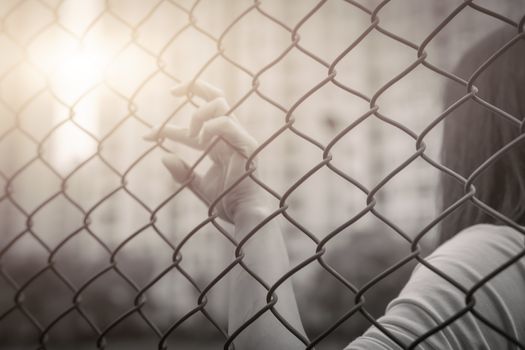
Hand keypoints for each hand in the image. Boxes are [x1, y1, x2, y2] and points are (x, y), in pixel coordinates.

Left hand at [144, 80, 264, 223]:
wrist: (243, 215)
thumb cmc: (227, 202)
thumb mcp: (198, 186)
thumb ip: (183, 173)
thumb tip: (164, 156)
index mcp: (220, 144)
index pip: (194, 126)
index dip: (168, 128)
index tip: (147, 137)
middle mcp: (231, 135)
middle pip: (216, 97)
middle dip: (194, 86)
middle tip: (172, 90)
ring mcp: (240, 137)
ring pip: (219, 103)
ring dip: (198, 115)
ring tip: (190, 135)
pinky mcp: (246, 143)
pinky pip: (225, 123)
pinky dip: (209, 127)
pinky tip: (200, 140)